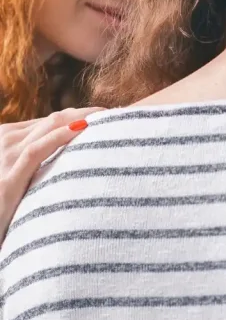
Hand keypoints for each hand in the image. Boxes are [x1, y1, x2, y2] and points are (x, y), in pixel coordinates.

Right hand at [0, 108, 100, 240]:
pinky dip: (60, 136)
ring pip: (49, 127)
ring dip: (81, 118)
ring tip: (111, 116)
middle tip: (119, 114)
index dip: (81, 115)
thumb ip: (42, 163)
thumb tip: (79, 156)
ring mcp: (5, 158)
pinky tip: (83, 128)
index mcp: (9, 138)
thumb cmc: (6, 207)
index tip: (110, 116)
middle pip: (54, 119)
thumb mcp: (22, 178)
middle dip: (87, 113)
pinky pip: (37, 150)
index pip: (52, 120)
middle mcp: (5, 141)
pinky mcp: (7, 180)